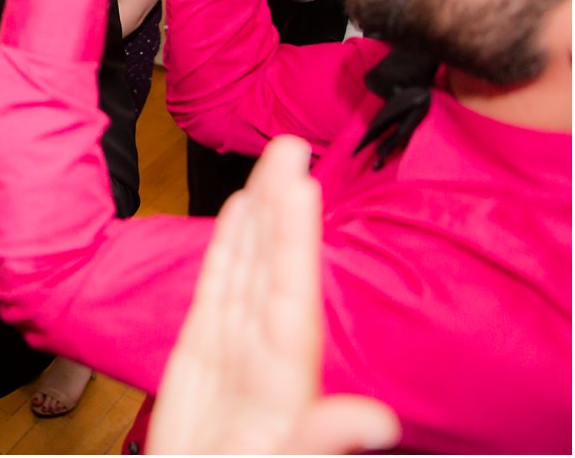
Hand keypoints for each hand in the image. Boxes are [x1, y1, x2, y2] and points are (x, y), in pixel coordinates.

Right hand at [146, 136, 399, 454]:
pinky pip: (216, 296)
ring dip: (256, 218)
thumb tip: (375, 419)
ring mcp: (233, 357)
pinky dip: (225, 253)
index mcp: (281, 389)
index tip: (301, 186)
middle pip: (270, 273)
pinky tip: (238, 215)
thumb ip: (318, 440)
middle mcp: (262, 364)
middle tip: (287, 147)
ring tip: (269, 166)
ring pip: (247, 274)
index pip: (291, 299)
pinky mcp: (200, 360)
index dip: (294, 242)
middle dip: (279, 210)